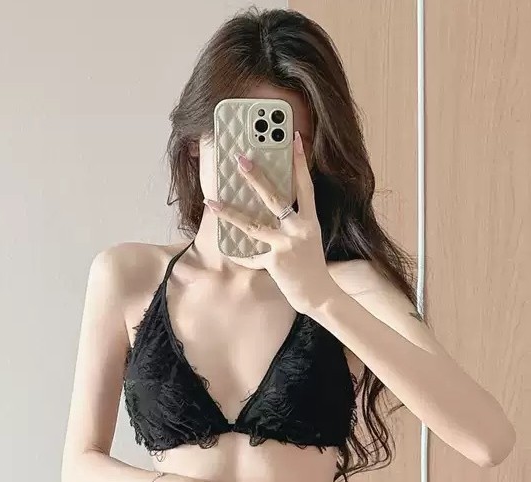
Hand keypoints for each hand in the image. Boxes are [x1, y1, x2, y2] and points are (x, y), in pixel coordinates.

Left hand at [204, 130, 332, 314]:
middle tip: (240, 159)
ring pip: (253, 224)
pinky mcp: (275, 261)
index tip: (295, 138)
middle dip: (256, 178)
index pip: (305, 185)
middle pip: (275, 198)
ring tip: (211, 201)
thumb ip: (292, 223)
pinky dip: (241, 256)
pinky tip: (229, 252)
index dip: (300, 162)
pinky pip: (251, 256)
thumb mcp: (308, 239)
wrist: (319, 294)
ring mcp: (286, 245)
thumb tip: (270, 209)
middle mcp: (299, 229)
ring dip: (229, 213)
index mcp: (309, 221)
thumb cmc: (311, 266)